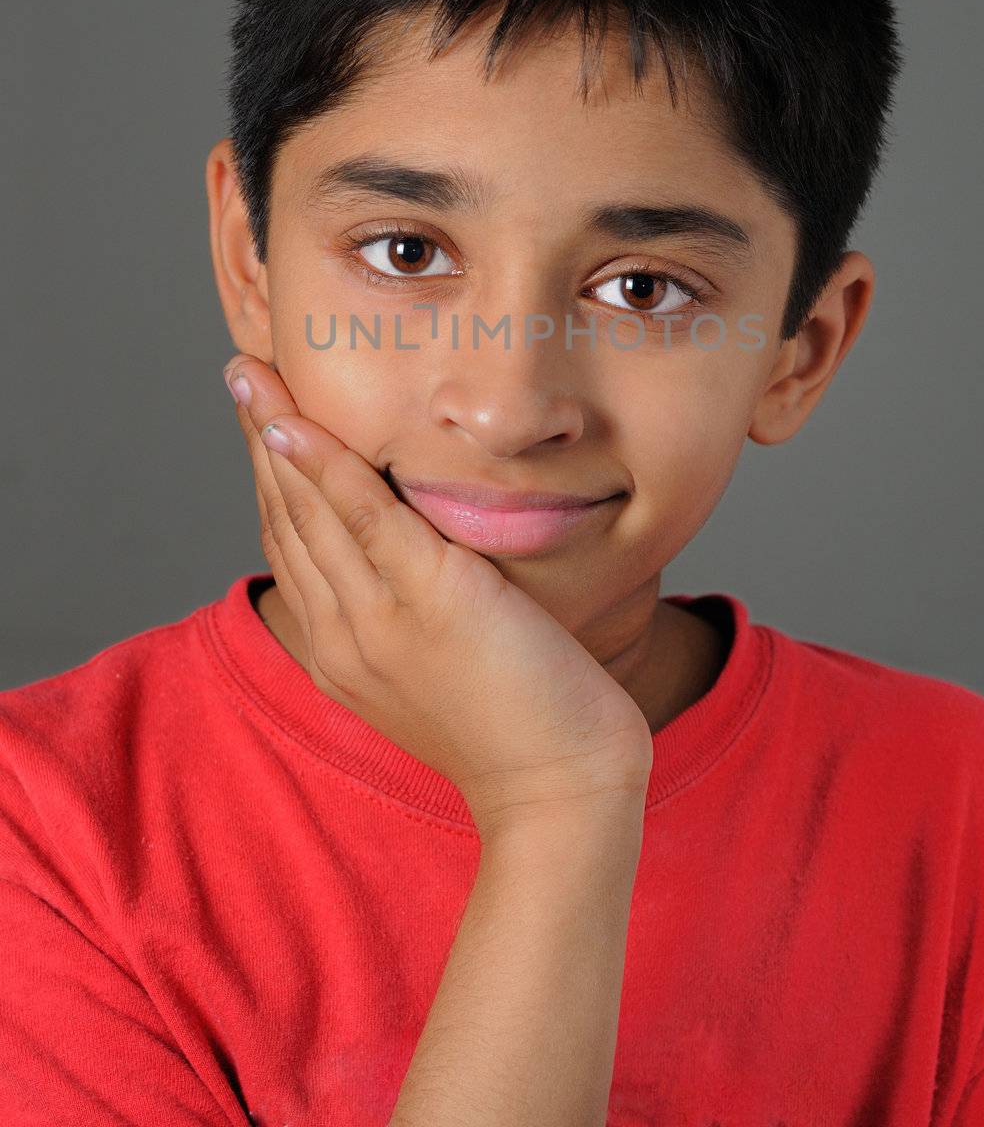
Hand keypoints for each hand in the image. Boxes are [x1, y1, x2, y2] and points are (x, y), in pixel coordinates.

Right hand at [224, 355, 653, 834]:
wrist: (560, 789)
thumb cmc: (516, 722)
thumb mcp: (439, 663)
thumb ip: (408, 609)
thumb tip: (410, 551)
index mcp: (342, 650)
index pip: (292, 544)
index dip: (272, 474)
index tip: (264, 416)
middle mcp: (344, 634)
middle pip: (288, 518)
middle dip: (261, 439)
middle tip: (244, 373)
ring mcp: (381, 619)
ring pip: (311, 510)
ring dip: (277, 435)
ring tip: (253, 375)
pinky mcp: (431, 599)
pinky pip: (365, 519)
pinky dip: (325, 467)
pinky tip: (296, 425)